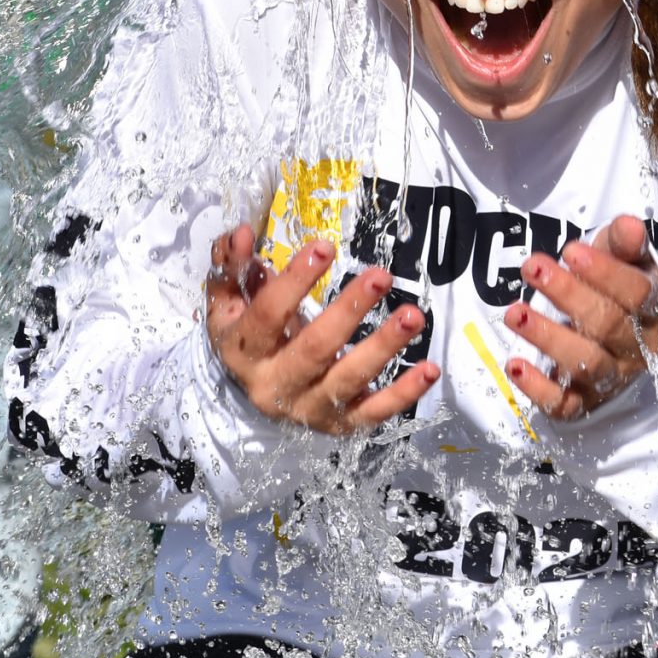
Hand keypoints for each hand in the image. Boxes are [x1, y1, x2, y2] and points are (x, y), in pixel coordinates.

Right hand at [205, 226, 439, 434]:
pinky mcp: (340, 424)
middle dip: (349, 311)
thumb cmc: (246, 332)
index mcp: (243, 351)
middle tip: (381, 275)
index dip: (294, 282)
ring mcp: (309, 408)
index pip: (268, 316)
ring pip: (348, 380)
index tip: (325, 247)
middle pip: (313, 349)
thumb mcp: (227, 300)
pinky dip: (404, 394)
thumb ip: (233, 264)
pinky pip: (374, 412)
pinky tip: (429, 368)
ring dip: (384, 346)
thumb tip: (244, 233)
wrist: (250, 393)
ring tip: (414, 315)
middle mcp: (273, 386)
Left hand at [502, 215, 657, 420]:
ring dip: (548, 337)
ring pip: (587, 364)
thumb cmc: (614, 289)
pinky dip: (538, 388)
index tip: (570, 251)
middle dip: (567, 295)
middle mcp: (636, 347)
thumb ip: (623, 243)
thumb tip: (629, 225)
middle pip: (607, 325)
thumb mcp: (623, 261)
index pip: (637, 293)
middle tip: (532, 267)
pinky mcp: (584, 404)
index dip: (605, 272)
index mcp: (652, 309)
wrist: (617, 342)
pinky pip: (565, 404)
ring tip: (514, 313)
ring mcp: (612, 379)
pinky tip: (514, 365)